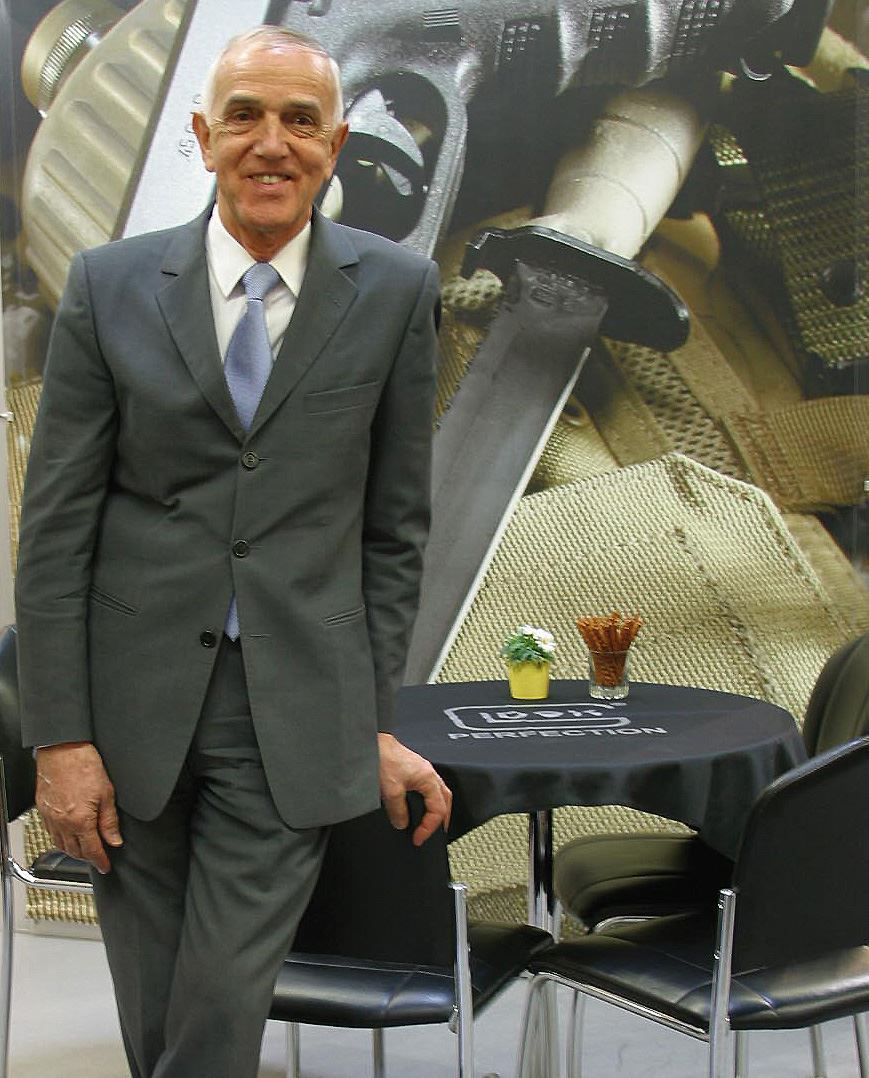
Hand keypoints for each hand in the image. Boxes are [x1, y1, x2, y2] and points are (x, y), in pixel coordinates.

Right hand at [35, 742, 122, 873]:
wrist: (63, 750)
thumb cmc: (85, 766)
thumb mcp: (107, 794)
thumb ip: (110, 821)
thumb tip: (114, 840)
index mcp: (80, 821)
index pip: (91, 850)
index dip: (100, 861)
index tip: (106, 866)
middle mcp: (62, 823)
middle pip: (75, 851)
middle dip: (88, 857)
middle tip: (98, 857)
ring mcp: (50, 817)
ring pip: (60, 845)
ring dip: (73, 851)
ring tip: (85, 849)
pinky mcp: (43, 810)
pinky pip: (51, 833)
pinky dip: (61, 839)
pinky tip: (68, 835)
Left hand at [377, 732, 451, 846]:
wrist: (375, 743)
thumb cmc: (384, 758)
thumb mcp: (391, 791)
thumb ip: (398, 811)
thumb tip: (403, 824)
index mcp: (429, 779)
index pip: (438, 810)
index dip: (429, 828)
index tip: (418, 838)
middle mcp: (429, 774)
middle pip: (446, 800)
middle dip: (442, 820)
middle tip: (435, 834)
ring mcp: (423, 770)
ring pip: (440, 793)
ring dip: (438, 809)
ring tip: (431, 822)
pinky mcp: (414, 769)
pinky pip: (430, 788)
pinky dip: (430, 800)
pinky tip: (421, 805)